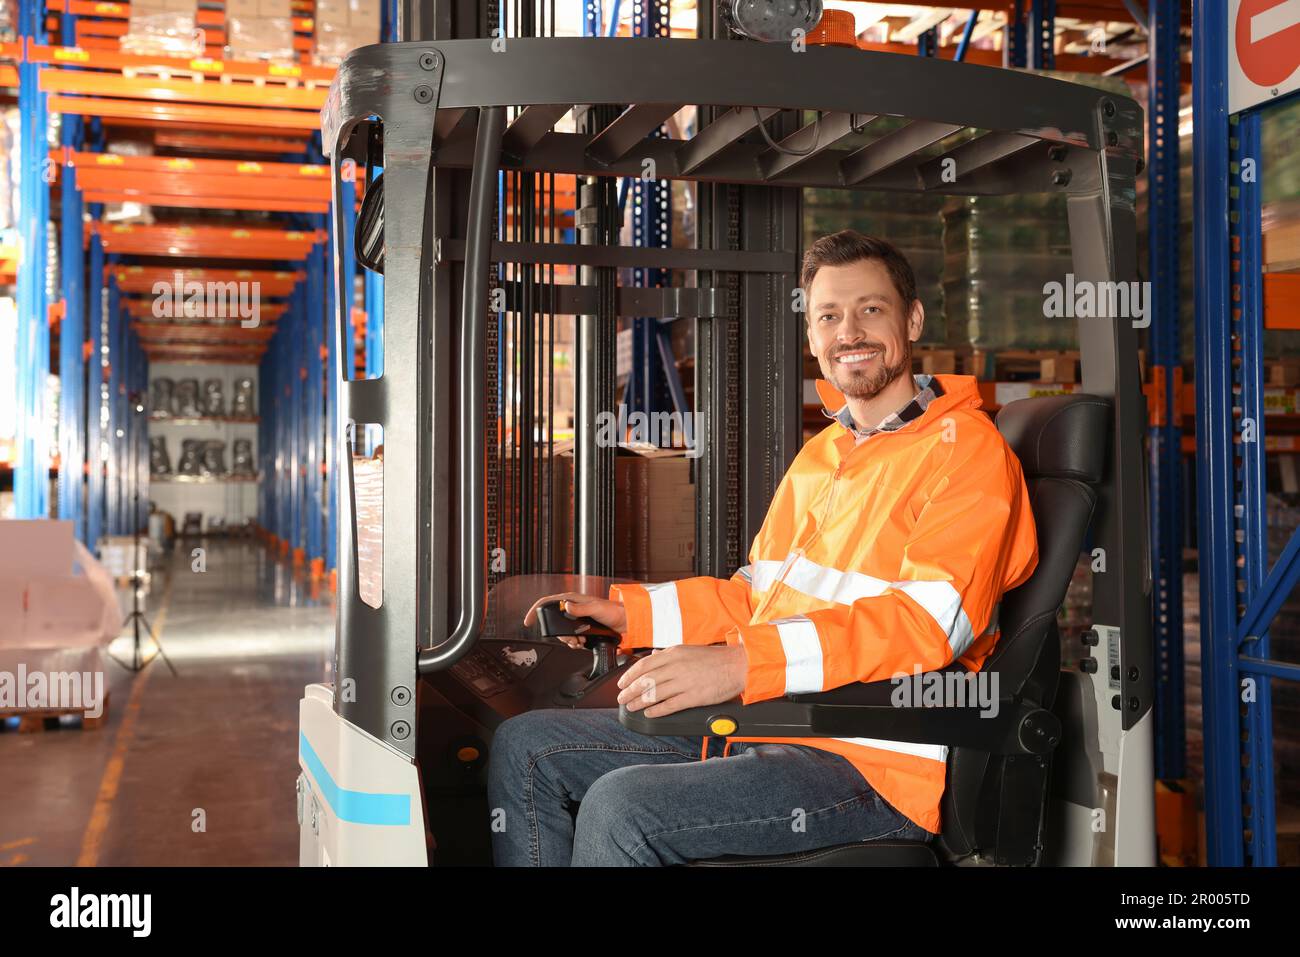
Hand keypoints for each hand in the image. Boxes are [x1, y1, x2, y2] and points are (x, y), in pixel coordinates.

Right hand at [522, 592, 627, 649]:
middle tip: (570, 640)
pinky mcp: (582, 628)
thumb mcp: (596, 608)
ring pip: (562, 632)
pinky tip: (581, 643)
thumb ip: (581, 608)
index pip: (548, 602)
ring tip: (578, 642)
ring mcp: (577, 618)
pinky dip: (574, 643)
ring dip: (568, 640)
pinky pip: (571, 637)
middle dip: (559, 634)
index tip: (528, 621)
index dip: (535, 610)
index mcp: (573, 599)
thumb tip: (566, 605)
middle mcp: (573, 608)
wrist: (625, 622)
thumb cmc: (613, 611)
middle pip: (554, 622)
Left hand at [616, 645, 748, 717]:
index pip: (643, 665)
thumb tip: (652, 656)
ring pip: (654, 694)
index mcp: (673, 654)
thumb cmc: (715, 658)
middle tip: (622, 699)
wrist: (737, 666)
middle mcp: (676, 667)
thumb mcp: (688, 649)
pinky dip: (656, 710)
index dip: (629, 676)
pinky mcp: (693, 697)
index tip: (621, 683)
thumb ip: (668, 654)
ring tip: (632, 707)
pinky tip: (649, 713)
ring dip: (639, 702)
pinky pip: (669, 705)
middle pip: (645, 681)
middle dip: (630, 691)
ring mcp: (684, 682)